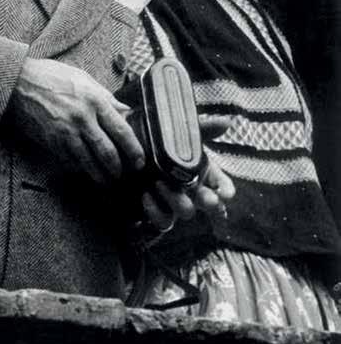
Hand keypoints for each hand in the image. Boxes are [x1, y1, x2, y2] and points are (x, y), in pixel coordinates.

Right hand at [6, 57, 145, 183]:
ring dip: (101, 176)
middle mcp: (82, 118)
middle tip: (124, 174)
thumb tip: (125, 111)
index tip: (139, 160)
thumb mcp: (82, 78)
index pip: (122, 131)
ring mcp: (65, 133)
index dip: (134, 150)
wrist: (18, 83)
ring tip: (108, 181)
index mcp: (94, 100)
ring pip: (90, 163)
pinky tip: (85, 171)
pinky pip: (70, 162)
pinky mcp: (51, 142)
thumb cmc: (50, 76)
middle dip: (119, 168)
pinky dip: (80, 169)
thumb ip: (105, 96)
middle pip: (108, 152)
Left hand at [140, 114, 234, 230]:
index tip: (226, 193)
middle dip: (210, 202)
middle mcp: (188, 188)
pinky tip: (146, 196)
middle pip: (207, 202)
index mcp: (198, 168)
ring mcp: (172, 202)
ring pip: (185, 211)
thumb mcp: (173, 130)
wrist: (117, 146)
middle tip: (206, 198)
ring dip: (177, 201)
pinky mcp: (154, 212)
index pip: (219, 182)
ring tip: (159, 183)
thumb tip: (226, 122)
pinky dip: (156, 211)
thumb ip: (199, 128)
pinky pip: (162, 221)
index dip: (225, 188)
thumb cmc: (149, 138)